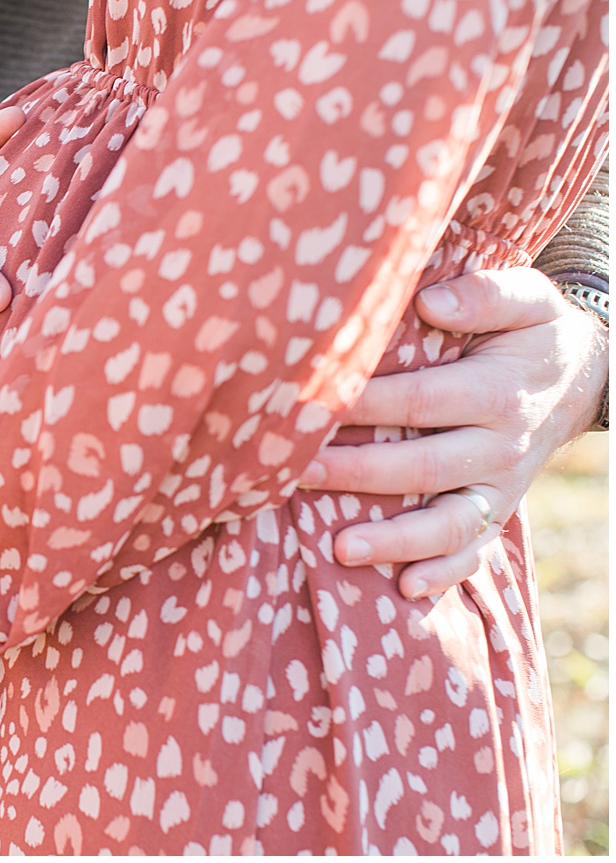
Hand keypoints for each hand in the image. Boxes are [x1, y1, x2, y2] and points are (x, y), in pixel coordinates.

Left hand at [298, 266, 607, 598]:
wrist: (584, 376)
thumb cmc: (532, 331)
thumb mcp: (527, 298)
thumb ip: (485, 295)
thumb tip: (430, 301)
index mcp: (497, 392)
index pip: (418, 401)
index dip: (363, 404)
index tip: (307, 404)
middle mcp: (500, 446)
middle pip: (421, 467)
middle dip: (357, 472)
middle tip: (297, 472)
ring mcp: (500, 486)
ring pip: (447, 524)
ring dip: (394, 540)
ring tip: (339, 548)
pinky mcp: (498, 510)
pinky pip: (476, 551)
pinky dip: (445, 574)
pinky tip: (404, 587)